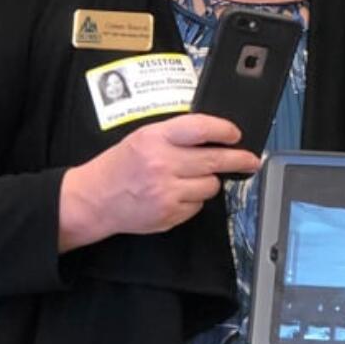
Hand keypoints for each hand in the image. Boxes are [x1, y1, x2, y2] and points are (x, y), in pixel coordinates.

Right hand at [59, 113, 259, 249]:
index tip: (236, 135)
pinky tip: (176, 194)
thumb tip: (213, 137)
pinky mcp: (169, 214)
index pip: (201, 129)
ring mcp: (166, 192)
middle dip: (239, 159)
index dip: (225, 131)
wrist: (94, 199)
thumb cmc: (119, 166)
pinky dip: (193, 200)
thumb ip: (175, 135)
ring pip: (210, 185)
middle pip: (215, 160)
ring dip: (208, 182)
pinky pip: (197, 206)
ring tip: (189, 179)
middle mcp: (162, 164)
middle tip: (250, 160)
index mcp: (155, 139)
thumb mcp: (142, 137)